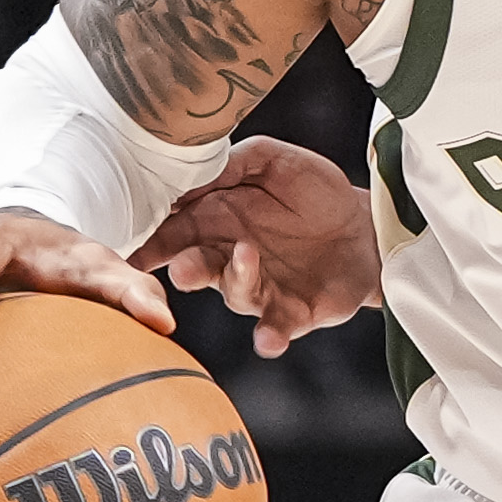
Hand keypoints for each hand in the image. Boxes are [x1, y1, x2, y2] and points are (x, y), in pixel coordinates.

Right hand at [133, 140, 382, 353]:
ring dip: (238, 280)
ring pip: (236, 295)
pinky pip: (275, 330)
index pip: (175, 232)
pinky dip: (268, 337)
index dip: (153, 239)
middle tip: (180, 267)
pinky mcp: (293, 315)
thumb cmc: (315, 192)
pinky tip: (267, 341)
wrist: (368, 227)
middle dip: (185, 269)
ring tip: (247, 255)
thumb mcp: (273, 161)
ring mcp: (261, 290)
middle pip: (196, 269)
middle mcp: (230, 260)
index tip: (133, 244)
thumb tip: (195, 169)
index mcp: (217, 222)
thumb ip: (234, 161)